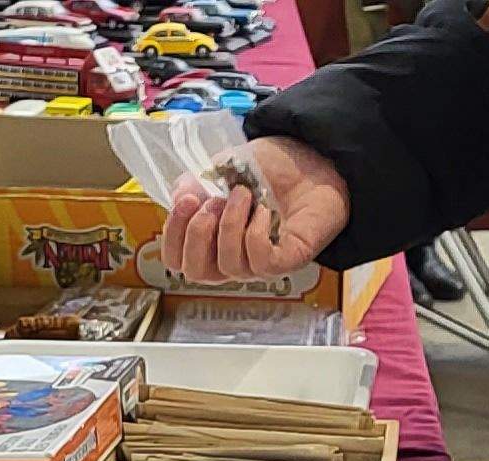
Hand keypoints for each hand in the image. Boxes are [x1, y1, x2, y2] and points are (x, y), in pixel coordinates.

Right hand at [159, 136, 349, 282]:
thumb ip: (198, 182)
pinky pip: (261, 262)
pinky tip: (264, 211)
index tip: (186, 199)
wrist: (315, 159)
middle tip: (211, 202)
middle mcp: (233, 256)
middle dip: (196, 235)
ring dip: (230, 225)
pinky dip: (256, 235)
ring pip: (229, 265)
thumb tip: (178, 198)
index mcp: (212, 239)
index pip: (177, 258)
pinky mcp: (288, 260)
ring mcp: (260, 262)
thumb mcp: (225, 167)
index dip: (173, 234)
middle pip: (196, 272)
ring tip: (244, 194)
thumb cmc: (272, 169)